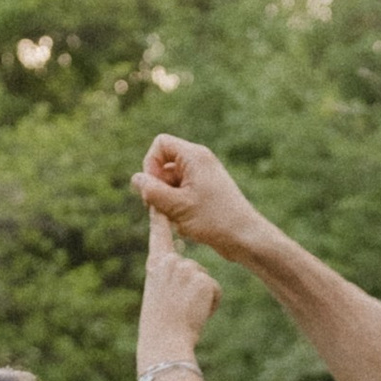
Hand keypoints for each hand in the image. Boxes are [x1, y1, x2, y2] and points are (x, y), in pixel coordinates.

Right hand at [133, 134, 270, 263]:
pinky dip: (177, 207)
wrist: (245, 237)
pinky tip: (184, 224)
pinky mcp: (205, 191)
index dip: (150, 164)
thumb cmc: (214, 220)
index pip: (161, 144)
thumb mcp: (176, 206)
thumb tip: (135, 178)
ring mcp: (203, 177)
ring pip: (170, 182)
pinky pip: (181, 193)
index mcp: (194, 156)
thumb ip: (152, 191)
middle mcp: (199, 161)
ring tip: (176, 219)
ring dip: (166, 200)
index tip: (153, 187)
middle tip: (159, 208)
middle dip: (157, 186)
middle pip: (163, 164)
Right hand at [137, 209, 218, 366]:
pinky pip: (213, 290)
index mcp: (156, 264)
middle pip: (192, 267)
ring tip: (186, 311)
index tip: (157, 199)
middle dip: (192, 288)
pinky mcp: (203, 279)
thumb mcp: (160, 294)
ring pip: (204, 280)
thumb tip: (188, 268)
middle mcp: (170, 262)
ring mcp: (187, 269)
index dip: (160, 217)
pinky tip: (197, 313)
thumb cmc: (160, 323)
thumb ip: (169, 276)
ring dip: (201, 297)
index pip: (158, 234)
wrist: (165, 340)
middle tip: (179, 306)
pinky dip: (210, 304)